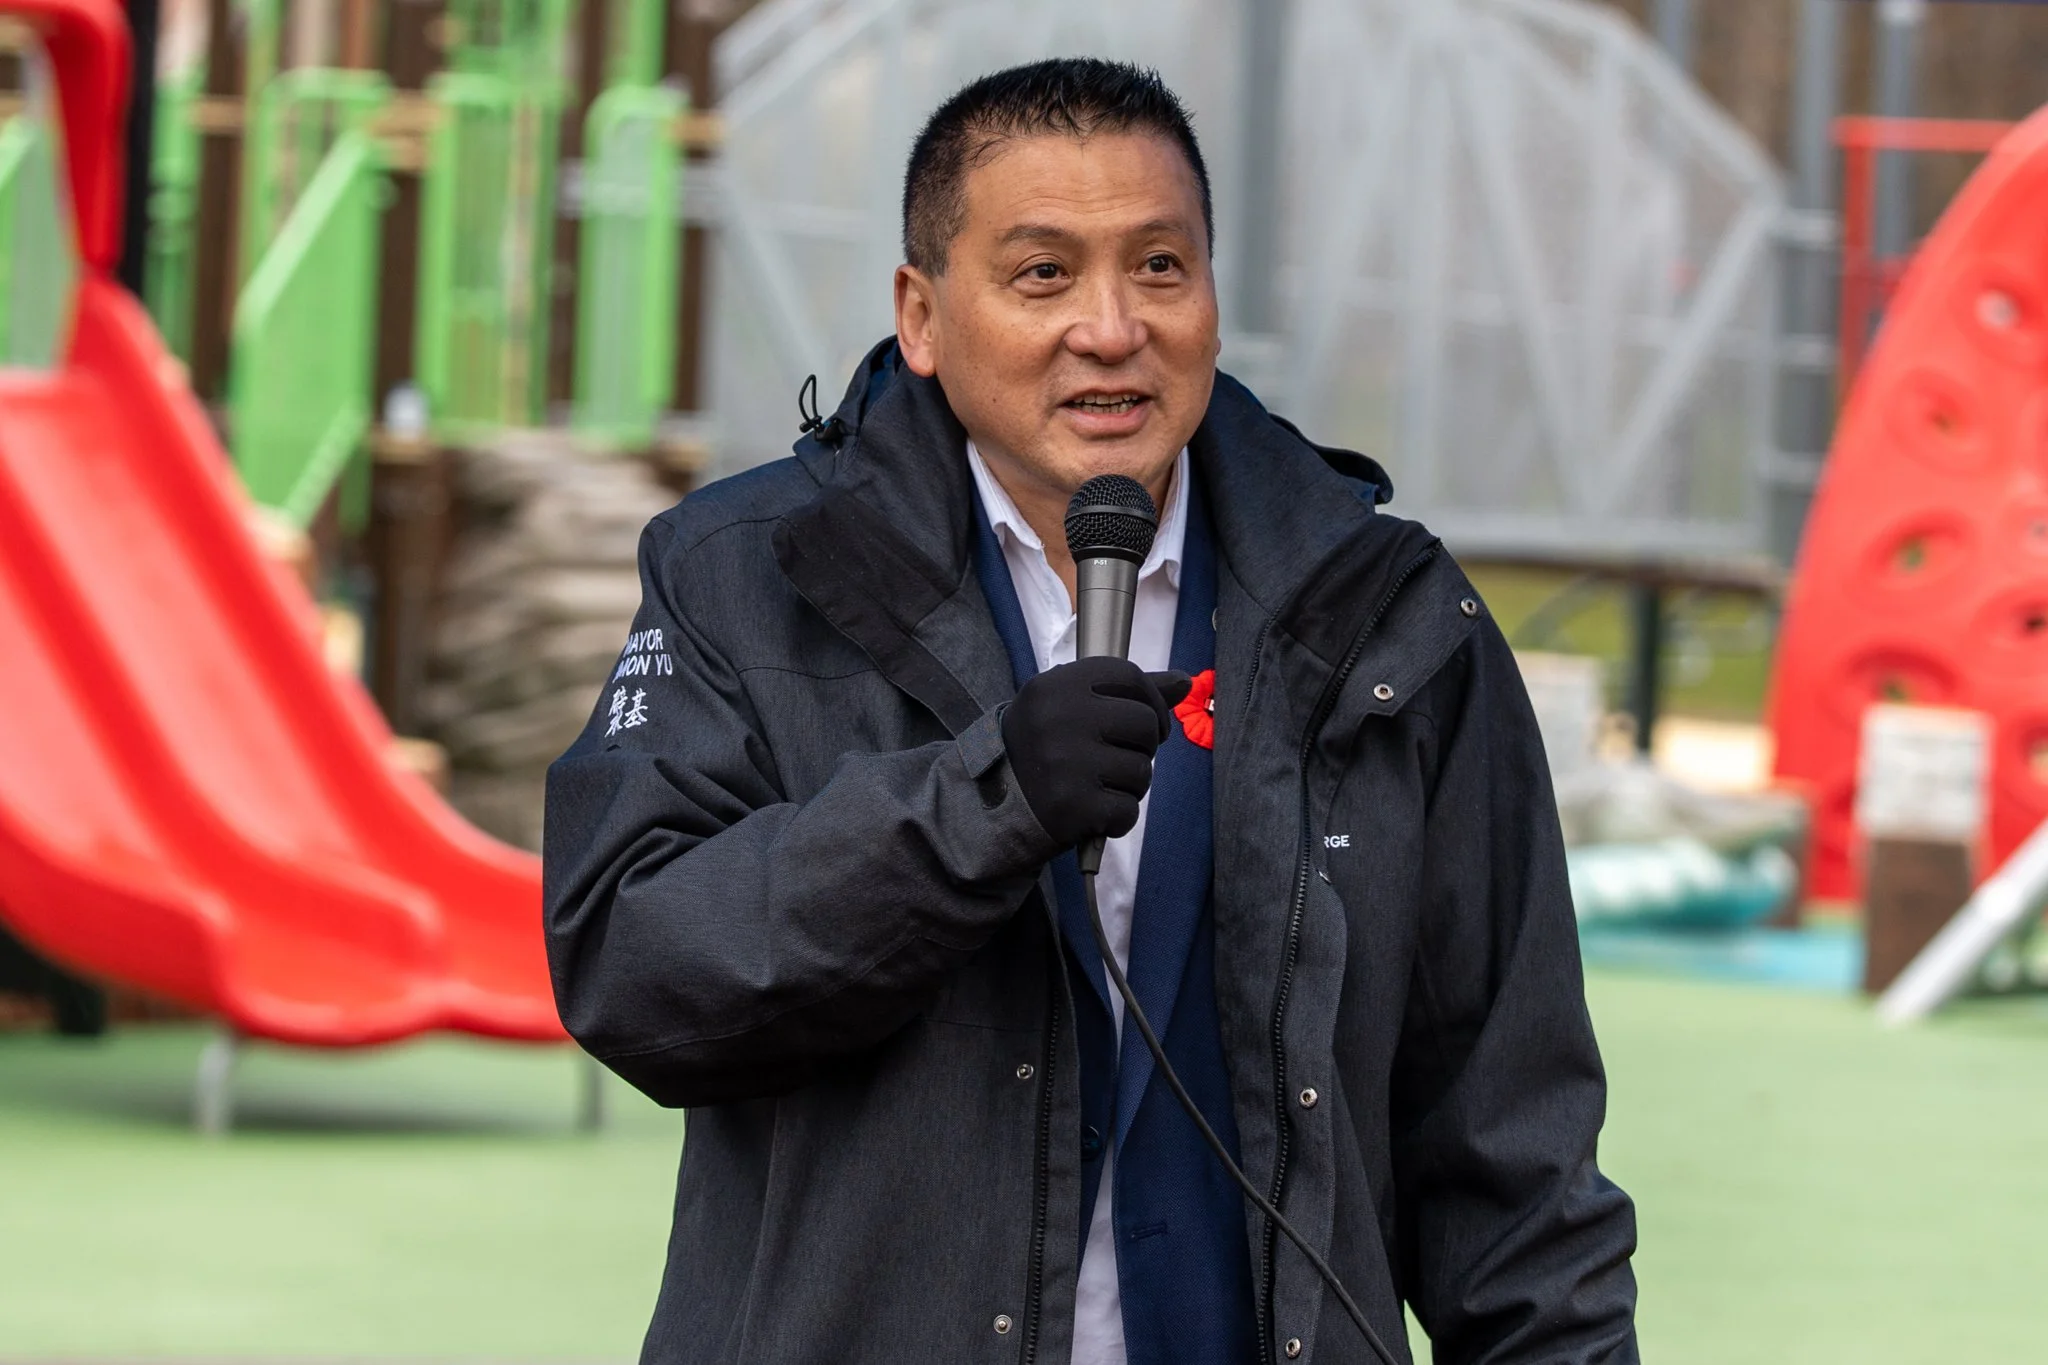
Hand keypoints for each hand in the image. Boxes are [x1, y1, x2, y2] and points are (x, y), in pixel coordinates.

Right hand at [1000, 658, 1193, 847]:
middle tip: (1117, 760)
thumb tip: (1185, 681)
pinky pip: (1128, 810)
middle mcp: (1059, 718)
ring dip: (1130, 786)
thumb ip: (1126, 692)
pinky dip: (1117, 819)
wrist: (987, 806)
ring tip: (1100, 788)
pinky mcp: (1072, 807)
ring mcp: (1065, 763)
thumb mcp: (1068, 707)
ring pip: (1142, 770)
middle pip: (1145, 724)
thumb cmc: (1041, 750)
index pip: (1130, 676)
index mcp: (1056, 686)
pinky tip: (1093, 815)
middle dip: (1143, 747)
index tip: (1147, 721)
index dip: (1152, 700)